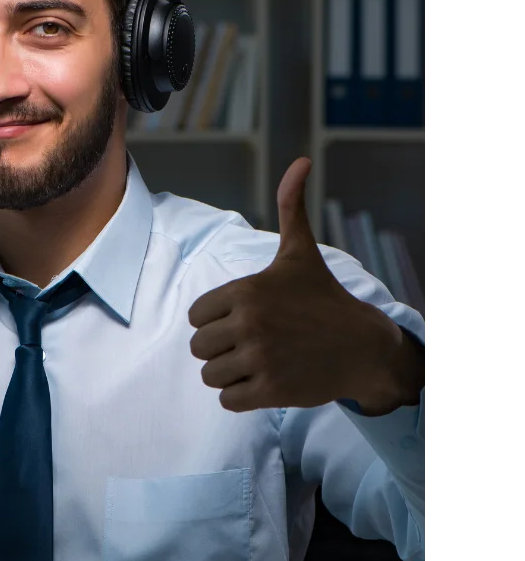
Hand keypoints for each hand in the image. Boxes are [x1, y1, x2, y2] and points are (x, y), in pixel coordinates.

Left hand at [188, 157, 403, 413]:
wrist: (363, 346)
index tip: (243, 318)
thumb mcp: (300, 252)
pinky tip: (263, 382)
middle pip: (199, 347)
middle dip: (220, 348)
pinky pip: (227, 399)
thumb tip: (300, 161)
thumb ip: (291, 206)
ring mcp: (259, 359)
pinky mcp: (270, 392)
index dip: (215, 320)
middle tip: (252, 343)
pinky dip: (239, 396)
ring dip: (228, 374)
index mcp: (245, 291)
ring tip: (256, 362)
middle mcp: (248, 324)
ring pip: (210, 375)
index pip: (195, 316)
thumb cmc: (323, 298)